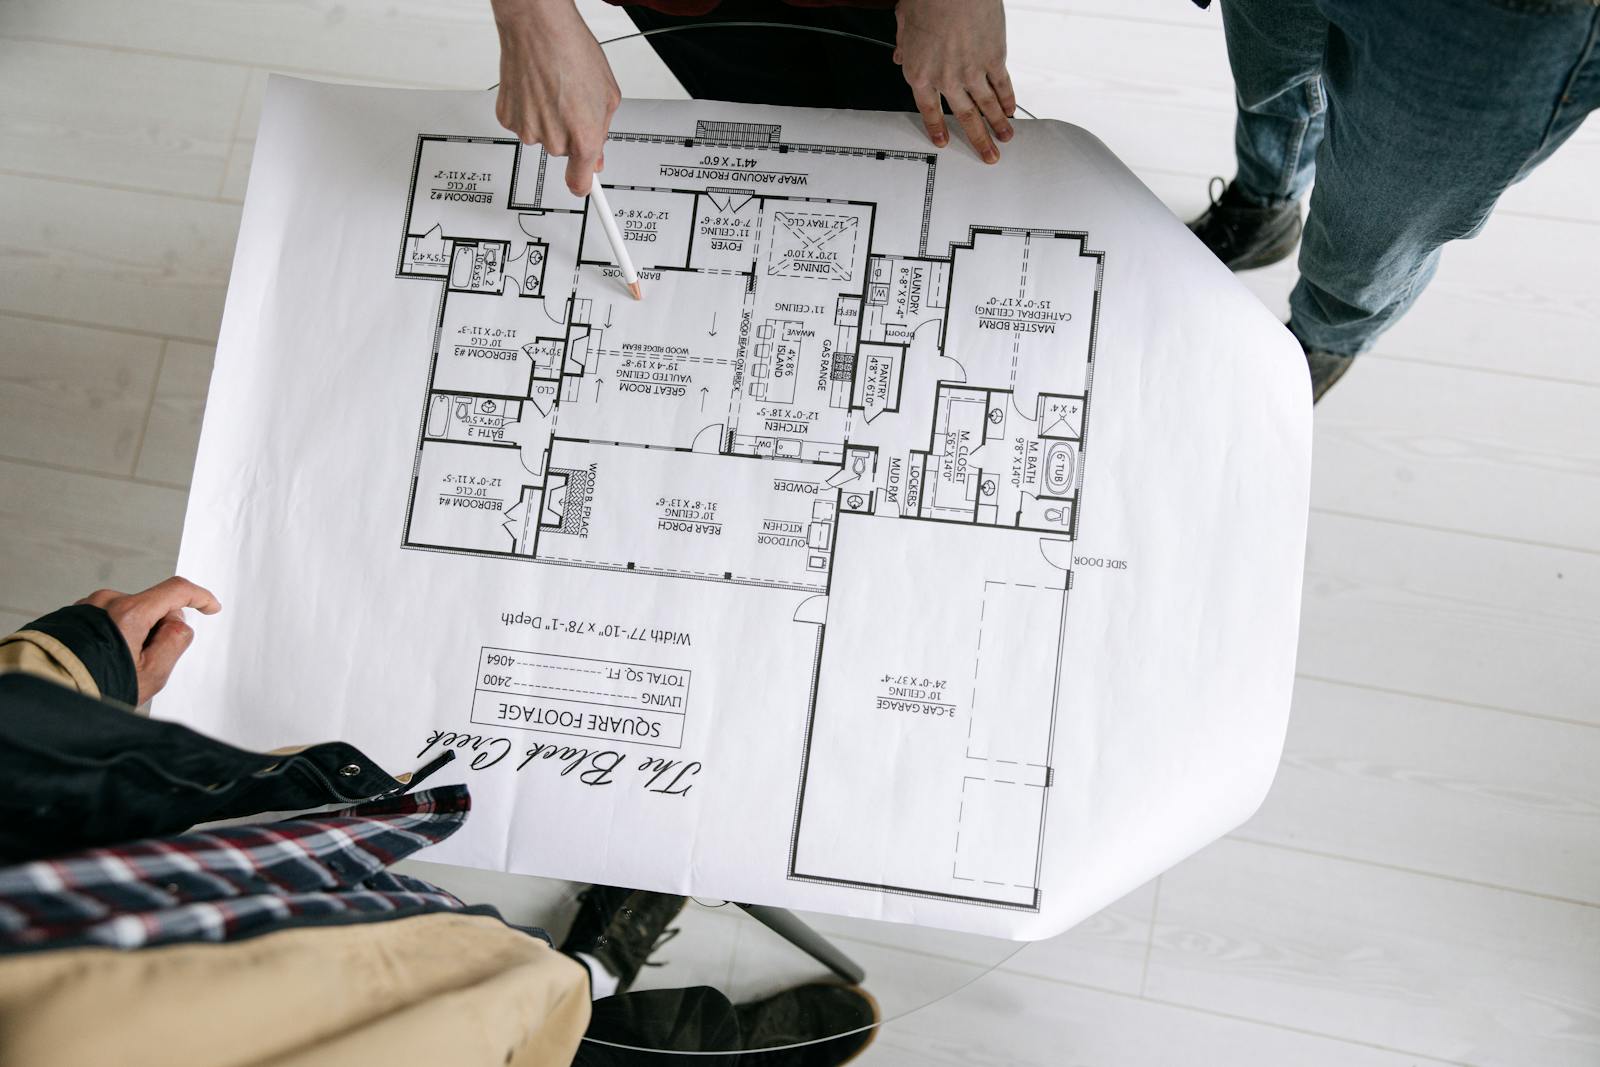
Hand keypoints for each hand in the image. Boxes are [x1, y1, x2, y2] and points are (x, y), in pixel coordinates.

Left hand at [76, 577, 220, 703]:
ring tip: (118, 664)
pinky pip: (107, 618)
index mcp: (129, 612)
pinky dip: (114, 633)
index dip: (199, 597)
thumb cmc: (96, 687)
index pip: (176, 590)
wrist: (49, 692)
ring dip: (134, 633)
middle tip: (146, 662)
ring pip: (129, 613)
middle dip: (158, 629)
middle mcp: (106, 602)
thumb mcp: (152, 673)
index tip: (210, 607)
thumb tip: (176, 623)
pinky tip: (104, 658)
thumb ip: (175, 640)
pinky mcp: (74, 614)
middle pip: (152, 606)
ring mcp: (87, 606)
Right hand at [492, 0, 621, 195]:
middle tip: (573, 102)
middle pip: (564, 153)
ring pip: (543, 137)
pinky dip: (529, 110)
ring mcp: (528, 130)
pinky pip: (523, 124)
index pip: (581, 183)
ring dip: (550, 119)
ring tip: (555, 89)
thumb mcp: (607, 94)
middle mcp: (554, 140)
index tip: (586, 187)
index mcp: (585, 138)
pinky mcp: (508, 118)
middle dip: (572, 132)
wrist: (537, 27)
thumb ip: (604, 131)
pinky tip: (536, 88)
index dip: (585, 184)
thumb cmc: (573, 52)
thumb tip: (597, 155)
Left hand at [894, 0, 1016, 162]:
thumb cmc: (928, 0)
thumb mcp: (904, 23)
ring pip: (986, 106)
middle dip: (978, 140)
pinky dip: (1008, 99)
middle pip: (964, 117)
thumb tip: (899, 55)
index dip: (937, 128)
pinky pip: (1002, 85)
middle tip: (988, 156)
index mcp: (920, 74)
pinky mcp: (994, 58)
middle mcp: (946, 79)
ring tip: (1005, 138)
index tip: (944, 142)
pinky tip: (1011, 110)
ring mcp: (972, 71)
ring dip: (997, 125)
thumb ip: (903, 44)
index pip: (929, 110)